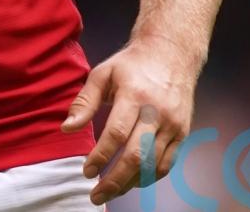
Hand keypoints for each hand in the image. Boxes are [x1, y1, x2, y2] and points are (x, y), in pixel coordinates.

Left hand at [61, 35, 199, 204]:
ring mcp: (173, 124)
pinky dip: (149, 177)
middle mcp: (157, 112)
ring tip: (109, 192)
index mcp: (134, 95)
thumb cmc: (131, 64)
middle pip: (137, 155)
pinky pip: (167, 163)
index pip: (117, 133)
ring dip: (130, 183)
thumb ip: (84, 101)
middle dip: (114, 180)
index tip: (86, 172)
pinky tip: (132, 182)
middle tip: (95, 195)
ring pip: (153, 164)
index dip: (100, 156)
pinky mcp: (182, 132)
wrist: (172, 53)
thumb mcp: (103, 74)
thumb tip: (66, 129)